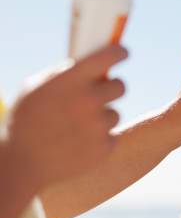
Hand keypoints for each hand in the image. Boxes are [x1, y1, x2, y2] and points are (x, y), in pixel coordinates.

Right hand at [5, 44, 128, 192]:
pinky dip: (99, 138)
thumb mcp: (35, 88)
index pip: (108, 57)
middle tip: (100, 93)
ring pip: (114, 113)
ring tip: (76, 126)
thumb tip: (92, 64)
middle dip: (111, 88)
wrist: (21, 165)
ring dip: (101, 117)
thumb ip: (64, 73)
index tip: (122, 53)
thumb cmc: (26, 121)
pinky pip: (111, 135)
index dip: (119, 53)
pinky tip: (78, 142)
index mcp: (71, 80)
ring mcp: (99, 125)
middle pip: (121, 86)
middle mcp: (89, 100)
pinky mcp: (105, 147)